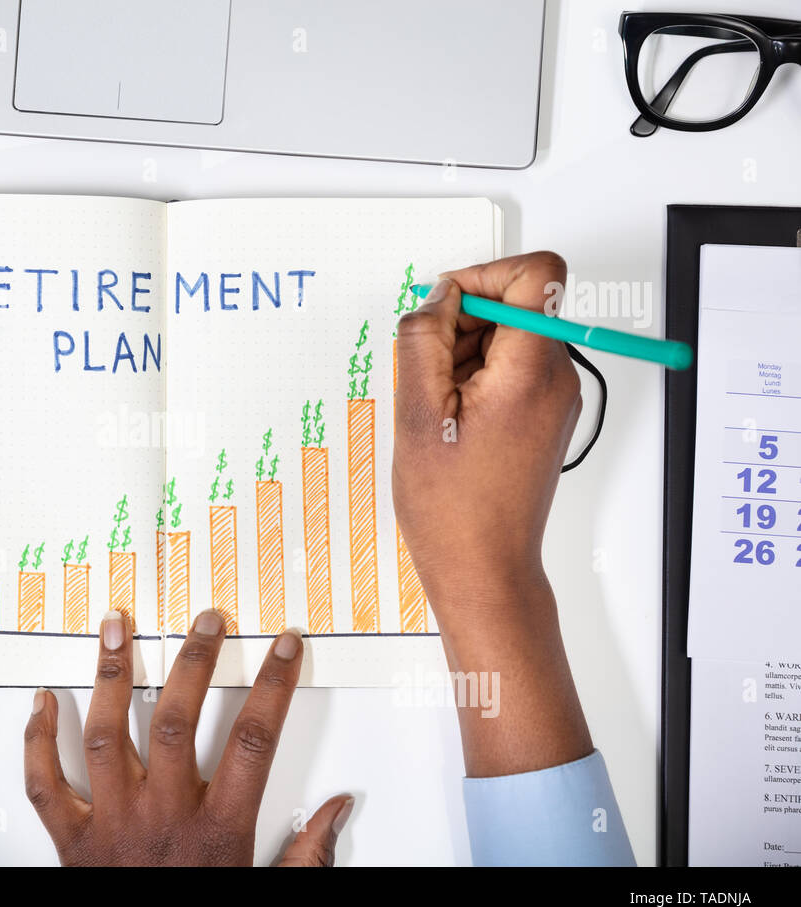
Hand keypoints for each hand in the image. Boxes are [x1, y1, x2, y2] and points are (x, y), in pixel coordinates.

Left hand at [24, 609, 353, 865]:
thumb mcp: (267, 895)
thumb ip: (306, 855)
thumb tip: (338, 808)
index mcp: (217, 833)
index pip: (253, 741)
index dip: (273, 687)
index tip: (285, 650)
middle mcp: (161, 820)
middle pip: (174, 722)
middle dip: (193, 662)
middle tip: (204, 621)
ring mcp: (111, 826)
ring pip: (105, 736)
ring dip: (108, 677)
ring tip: (115, 628)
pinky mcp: (69, 841)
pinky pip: (44, 784)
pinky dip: (36, 740)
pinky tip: (41, 701)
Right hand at [393, 251, 581, 605]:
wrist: (483, 567)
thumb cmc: (453, 509)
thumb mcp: (417, 414)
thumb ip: (424, 341)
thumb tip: (437, 298)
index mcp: (531, 371)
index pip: (538, 273)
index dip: (487, 273)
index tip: (447, 305)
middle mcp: (556, 378)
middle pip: (518, 303)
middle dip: (465, 321)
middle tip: (429, 371)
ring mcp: (553, 397)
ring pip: (509, 336)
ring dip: (464, 354)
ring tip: (438, 407)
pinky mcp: (543, 414)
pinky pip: (509, 368)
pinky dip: (474, 379)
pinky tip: (448, 420)